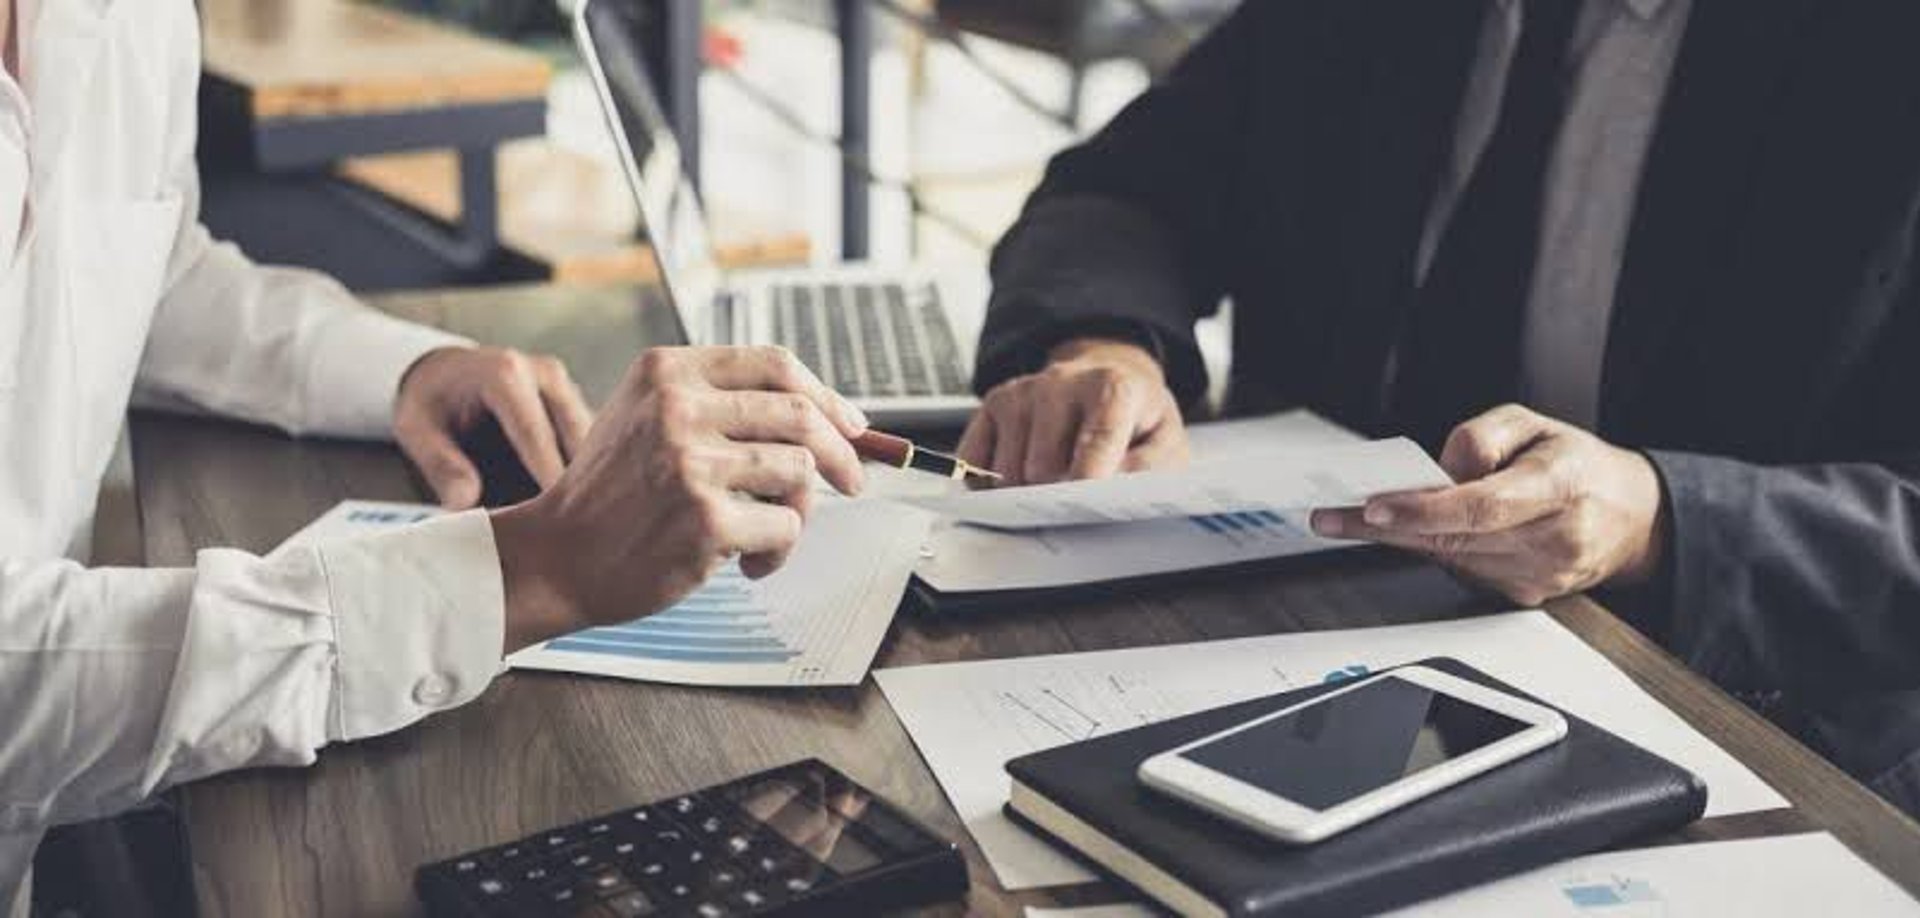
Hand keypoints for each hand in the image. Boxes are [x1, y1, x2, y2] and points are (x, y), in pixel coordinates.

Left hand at [394, 346, 594, 508]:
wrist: (447, 374)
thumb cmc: (431, 404)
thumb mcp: (416, 429)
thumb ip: (440, 464)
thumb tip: (464, 502)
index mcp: (506, 375)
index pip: (536, 437)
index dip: (547, 482)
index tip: (555, 524)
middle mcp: (546, 374)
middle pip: (576, 440)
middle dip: (577, 488)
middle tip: (571, 534)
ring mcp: (568, 388)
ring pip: (593, 445)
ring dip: (588, 483)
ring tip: (577, 526)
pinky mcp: (578, 404)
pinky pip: (593, 446)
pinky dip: (587, 477)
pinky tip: (575, 509)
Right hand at [488, 346, 868, 652]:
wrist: (557, 557)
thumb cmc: (611, 495)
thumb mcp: (645, 417)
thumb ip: (717, 403)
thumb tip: (824, 415)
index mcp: (666, 372)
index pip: (774, 364)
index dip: (824, 395)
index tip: (849, 424)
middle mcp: (677, 408)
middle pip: (800, 414)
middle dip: (841, 453)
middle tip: (851, 481)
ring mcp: (691, 463)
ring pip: (799, 470)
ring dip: (799, 510)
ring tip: (768, 532)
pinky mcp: (706, 519)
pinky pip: (786, 527)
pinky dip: (779, 552)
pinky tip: (747, 562)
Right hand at [957, 337, 1187, 484]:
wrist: (1107, 379)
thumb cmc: (1135, 421)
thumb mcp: (1165, 445)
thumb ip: (1148, 471)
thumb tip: (1108, 494)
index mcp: (1113, 388)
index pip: (1098, 436)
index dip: (1089, 473)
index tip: (1082, 500)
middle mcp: (1060, 383)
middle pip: (1043, 465)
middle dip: (1057, 491)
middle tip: (1076, 486)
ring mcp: (1021, 392)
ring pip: (1006, 472)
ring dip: (1027, 488)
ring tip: (1055, 472)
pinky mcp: (992, 405)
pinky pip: (975, 463)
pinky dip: (993, 482)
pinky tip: (1021, 472)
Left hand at [1309, 404, 1666, 605]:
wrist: (1630, 518)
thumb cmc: (1576, 465)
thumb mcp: (1534, 424)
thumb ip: (1482, 436)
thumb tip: (1440, 469)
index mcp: (1559, 487)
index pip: (1482, 506)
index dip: (1423, 510)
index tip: (1375, 507)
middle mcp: (1552, 539)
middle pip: (1454, 540)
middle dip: (1385, 529)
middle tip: (1330, 516)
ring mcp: (1540, 576)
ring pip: (1451, 560)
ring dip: (1403, 539)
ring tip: (1361, 515)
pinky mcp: (1525, 598)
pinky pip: (1464, 573)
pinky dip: (1435, 550)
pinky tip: (1418, 531)